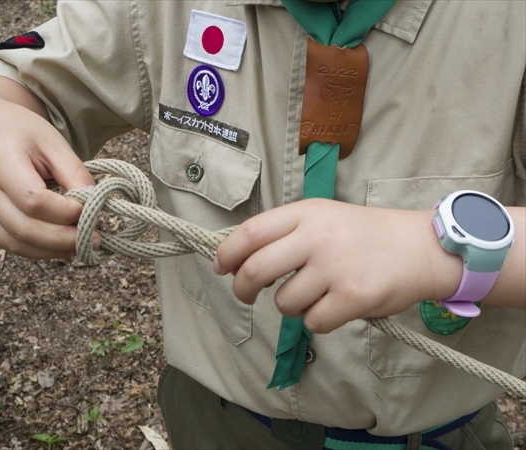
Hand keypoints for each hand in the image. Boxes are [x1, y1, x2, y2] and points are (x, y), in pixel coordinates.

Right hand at [0, 76, 96, 258]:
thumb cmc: (19, 132)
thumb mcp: (52, 142)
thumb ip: (74, 172)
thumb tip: (94, 202)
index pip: (33, 200)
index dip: (65, 212)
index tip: (89, 209)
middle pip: (24, 228)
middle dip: (64, 239)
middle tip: (94, 237)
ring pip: (16, 243)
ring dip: (53, 250)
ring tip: (82, 245)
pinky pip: (10, 245)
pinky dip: (39, 251)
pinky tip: (61, 246)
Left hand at [214, 199, 463, 332]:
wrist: (420, 247)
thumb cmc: (364, 234)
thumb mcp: (322, 217)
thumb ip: (284, 233)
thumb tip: (238, 260)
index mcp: (306, 213)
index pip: (250, 232)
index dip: (226, 253)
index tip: (220, 267)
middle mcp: (317, 237)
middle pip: (255, 270)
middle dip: (242, 289)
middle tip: (246, 294)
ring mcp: (335, 267)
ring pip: (284, 302)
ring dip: (291, 306)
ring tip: (315, 294)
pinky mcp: (353, 297)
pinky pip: (313, 322)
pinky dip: (318, 320)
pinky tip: (336, 305)